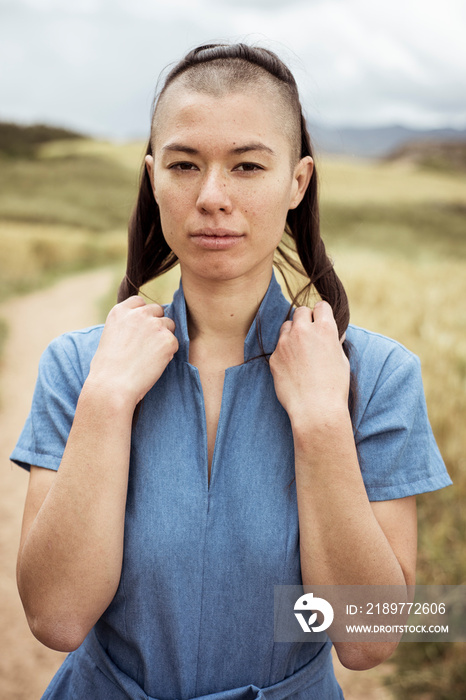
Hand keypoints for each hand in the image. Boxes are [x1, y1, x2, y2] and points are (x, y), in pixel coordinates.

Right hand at [88, 296, 178, 405]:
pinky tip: (154, 364)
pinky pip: (175, 342)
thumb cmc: (106, 369)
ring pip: (169, 325)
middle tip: (147, 345)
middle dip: (156, 324)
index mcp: (120, 311)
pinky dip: (168, 353)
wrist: (112, 386)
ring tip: (149, 356)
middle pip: (158, 310)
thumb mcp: (110, 337)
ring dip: (163, 337)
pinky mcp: (168, 340)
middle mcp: (138, 313)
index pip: (140, 302)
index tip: (140, 328)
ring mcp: (155, 325)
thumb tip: (140, 329)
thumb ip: (125, 326)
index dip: (143, 315)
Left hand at [269, 301, 349, 424]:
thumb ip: (334, 342)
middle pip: (301, 311)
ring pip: (286, 327)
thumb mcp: (341, 360)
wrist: (315, 409)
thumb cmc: (334, 387)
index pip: (321, 306)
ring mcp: (285, 343)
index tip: (322, 322)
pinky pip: (279, 347)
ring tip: (301, 351)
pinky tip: (293, 368)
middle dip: (306, 319)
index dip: (323, 314)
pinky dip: (285, 353)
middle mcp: (303, 331)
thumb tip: (333, 334)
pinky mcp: (274, 357)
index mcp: (324, 329)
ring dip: (293, 333)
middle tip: (311, 335)